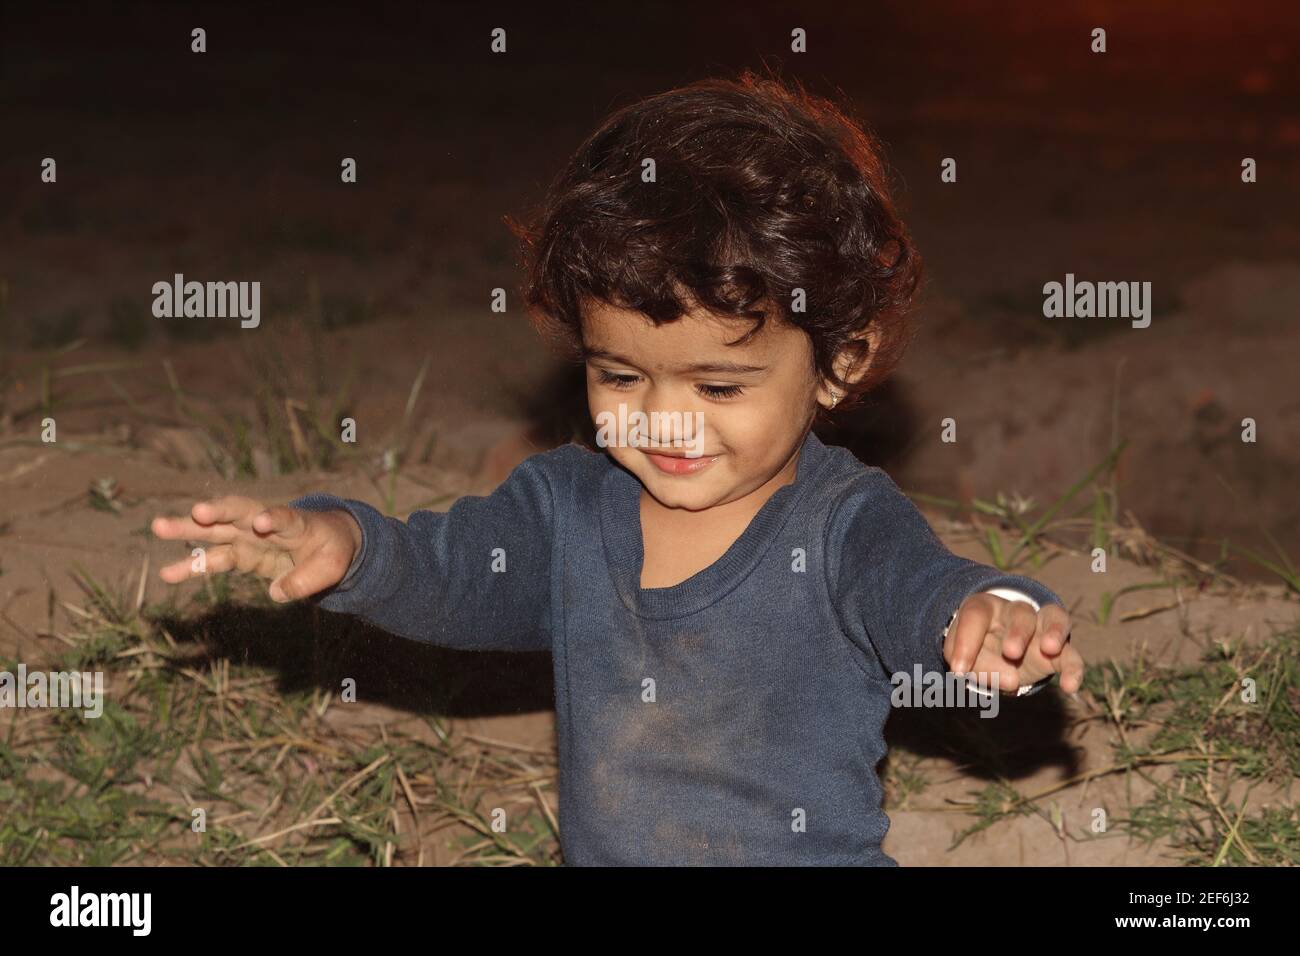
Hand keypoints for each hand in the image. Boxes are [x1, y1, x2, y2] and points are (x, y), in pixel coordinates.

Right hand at [151, 496, 362, 602]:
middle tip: (198, 512)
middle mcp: (265, 523)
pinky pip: (213, 558)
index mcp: (295, 523)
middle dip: (219, 512)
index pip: (284, 518)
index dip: (274, 519)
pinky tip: (168, 574)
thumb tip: (276, 592)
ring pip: (216, 529)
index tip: (262, 522)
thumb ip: (306, 580)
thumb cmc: (331, 550)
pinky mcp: (239, 552)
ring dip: (188, 529)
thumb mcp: (331, 568)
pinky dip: (193, 565)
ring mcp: (248, 536)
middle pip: (239, 513)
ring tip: (158, 527)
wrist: (325, 542)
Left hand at [942, 592, 1082, 694]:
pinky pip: (1071, 655)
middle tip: (1010, 652)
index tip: (958, 671)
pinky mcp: (1058, 651)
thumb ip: (975, 665)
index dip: (967, 642)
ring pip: (1053, 619)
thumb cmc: (974, 648)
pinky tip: (1069, 687)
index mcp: (985, 608)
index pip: (976, 616)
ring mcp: (1041, 629)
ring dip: (1054, 632)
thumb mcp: (962, 655)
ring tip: (1050, 648)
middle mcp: (1015, 613)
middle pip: (1021, 612)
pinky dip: (1074, 669)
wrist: (993, 653)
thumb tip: (1011, 681)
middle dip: (1017, 631)